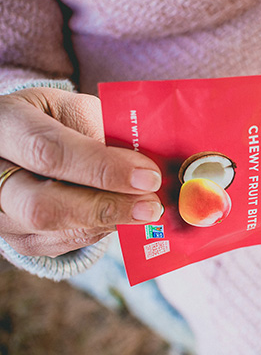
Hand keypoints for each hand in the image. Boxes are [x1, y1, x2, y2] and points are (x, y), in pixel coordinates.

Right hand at [0, 87, 163, 256]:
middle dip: (106, 207)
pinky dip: (101, 230)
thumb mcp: (76, 110)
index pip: (49, 151)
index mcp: (4, 124)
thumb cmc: (58, 122)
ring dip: (109, 222)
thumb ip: (105, 132)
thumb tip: (147, 166)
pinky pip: (64, 243)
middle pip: (42, 206)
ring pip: (54, 231)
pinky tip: (124, 216)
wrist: (25, 145)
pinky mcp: (18, 239)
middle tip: (152, 206)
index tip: (148, 177)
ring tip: (146, 211)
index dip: (102, 168)